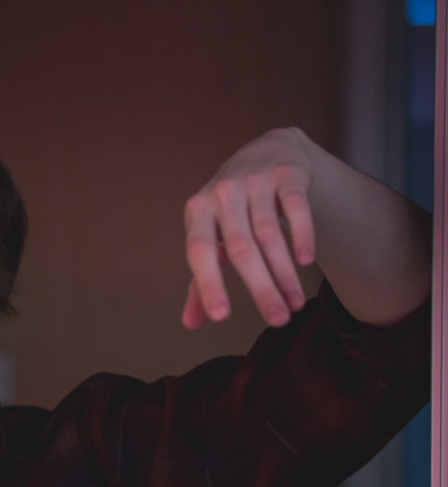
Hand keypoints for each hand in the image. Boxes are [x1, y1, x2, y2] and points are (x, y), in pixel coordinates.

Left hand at [182, 128, 315, 328]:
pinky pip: (296, 207)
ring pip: (270, 234)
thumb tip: (192, 324)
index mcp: (198, 210)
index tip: (220, 317)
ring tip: (294, 303)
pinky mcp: (287, 173)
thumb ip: (201, 279)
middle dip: (260, 288)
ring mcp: (254, 180)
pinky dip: (302, 235)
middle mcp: (223, 193)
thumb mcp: (212, 236)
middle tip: (277, 321)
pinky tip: (306, 262)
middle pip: (241, 249)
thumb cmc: (231, 209)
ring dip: (285, 273)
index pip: (199, 252)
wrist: (266, 150)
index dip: (208, 284)